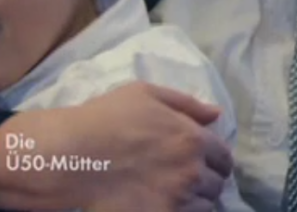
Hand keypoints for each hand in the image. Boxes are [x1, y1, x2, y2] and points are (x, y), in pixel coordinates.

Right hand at [73, 82, 232, 210]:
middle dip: (206, 179)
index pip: (223, 156)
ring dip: (196, 198)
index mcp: (192, 138)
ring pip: (205, 205)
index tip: (203, 161)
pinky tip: (166, 204)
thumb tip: (216, 113)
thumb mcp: (146, 94)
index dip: (215, 158)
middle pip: (216, 183)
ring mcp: (176, 198)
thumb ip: (187, 104)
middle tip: (187, 177)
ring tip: (176, 192)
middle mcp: (191, 171)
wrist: (73, 155)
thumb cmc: (106, 119)